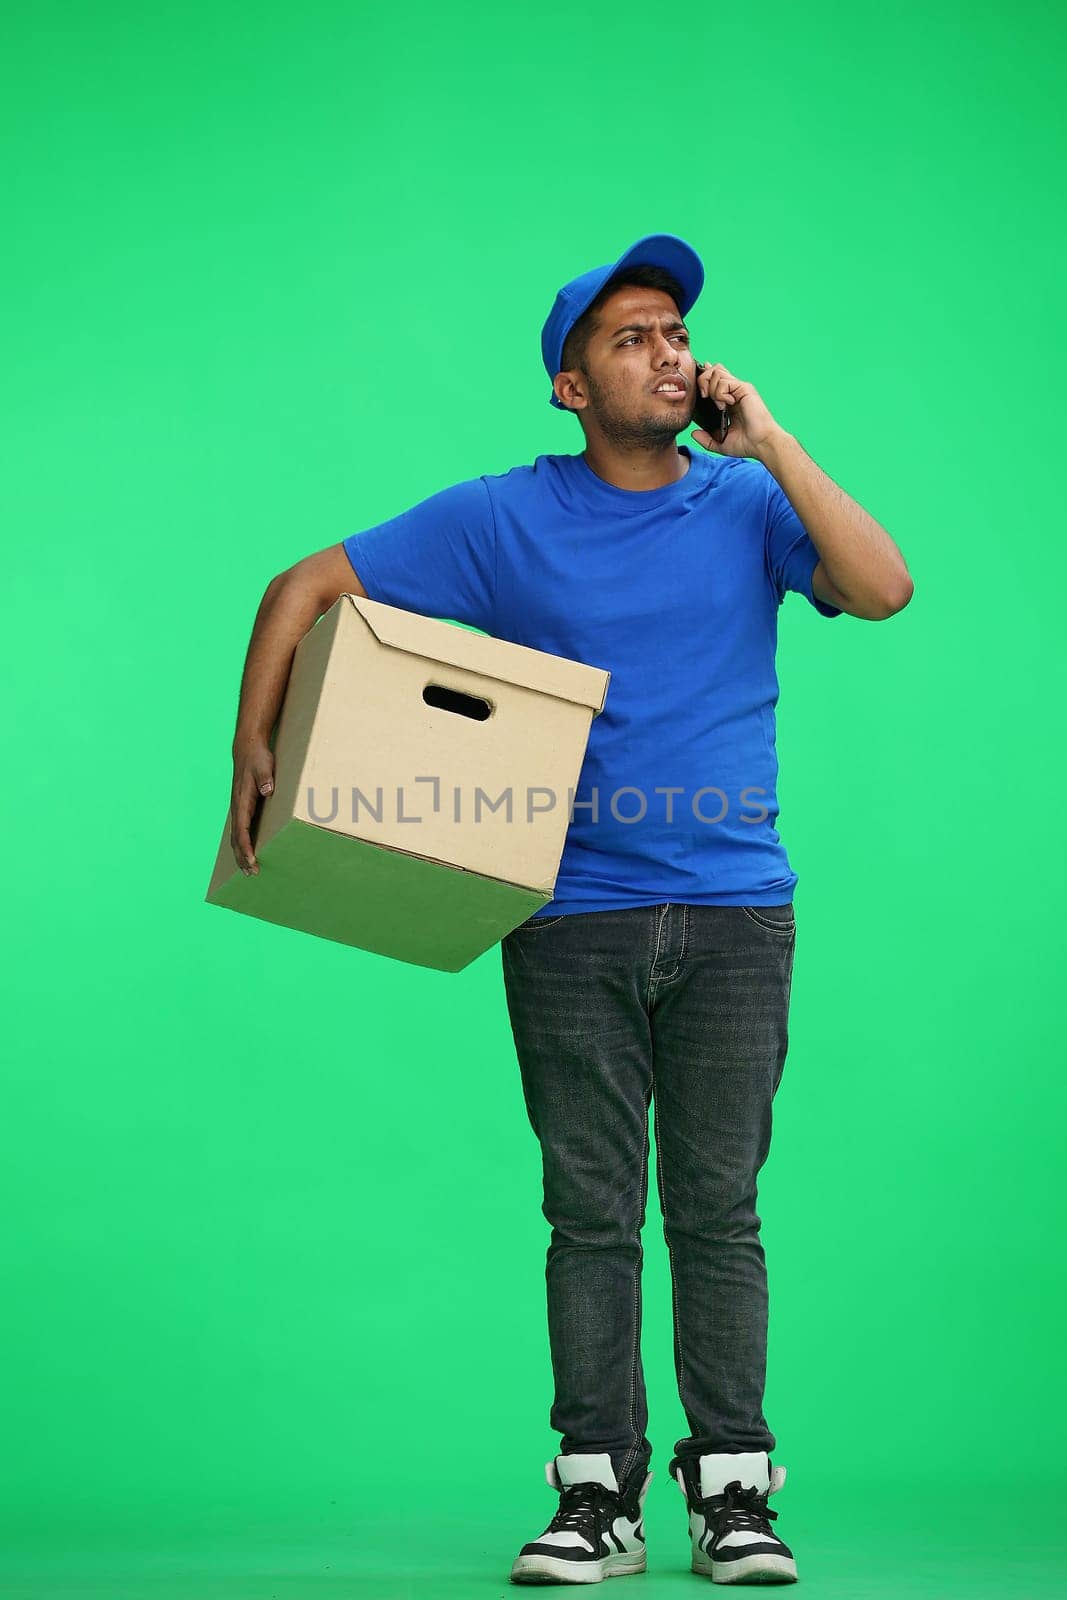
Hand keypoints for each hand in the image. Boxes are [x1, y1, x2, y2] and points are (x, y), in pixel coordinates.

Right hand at [230, 738, 274, 874]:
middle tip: (252, 874)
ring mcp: (239, 808)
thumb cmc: (257, 758)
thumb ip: (265, 778)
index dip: (246, 845)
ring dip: (241, 854)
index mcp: (242, 800)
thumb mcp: (264, 765)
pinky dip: (242, 845)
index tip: (252, 859)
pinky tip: (248, 853)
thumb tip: (267, 790)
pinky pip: (241, 830)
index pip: (242, 829)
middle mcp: (237, 807)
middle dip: (243, 857)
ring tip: (248, 871)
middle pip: (237, 838)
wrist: (247, 749)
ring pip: (237, 836)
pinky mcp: (243, 807)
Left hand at [692, 361, 784, 458]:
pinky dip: (719, 393)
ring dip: (711, 388)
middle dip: (703, 380)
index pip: (715, 379)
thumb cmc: (747, 444)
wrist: (761, 444)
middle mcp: (734, 392)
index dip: (704, 378)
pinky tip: (725, 405)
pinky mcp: (744, 388)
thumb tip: (694, 433)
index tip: (700, 389)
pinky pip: (723, 381)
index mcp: (729, 401)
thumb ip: (707, 440)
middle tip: (704, 397)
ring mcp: (739, 389)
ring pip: (716, 372)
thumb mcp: (721, 444)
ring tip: (718, 405)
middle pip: (713, 370)